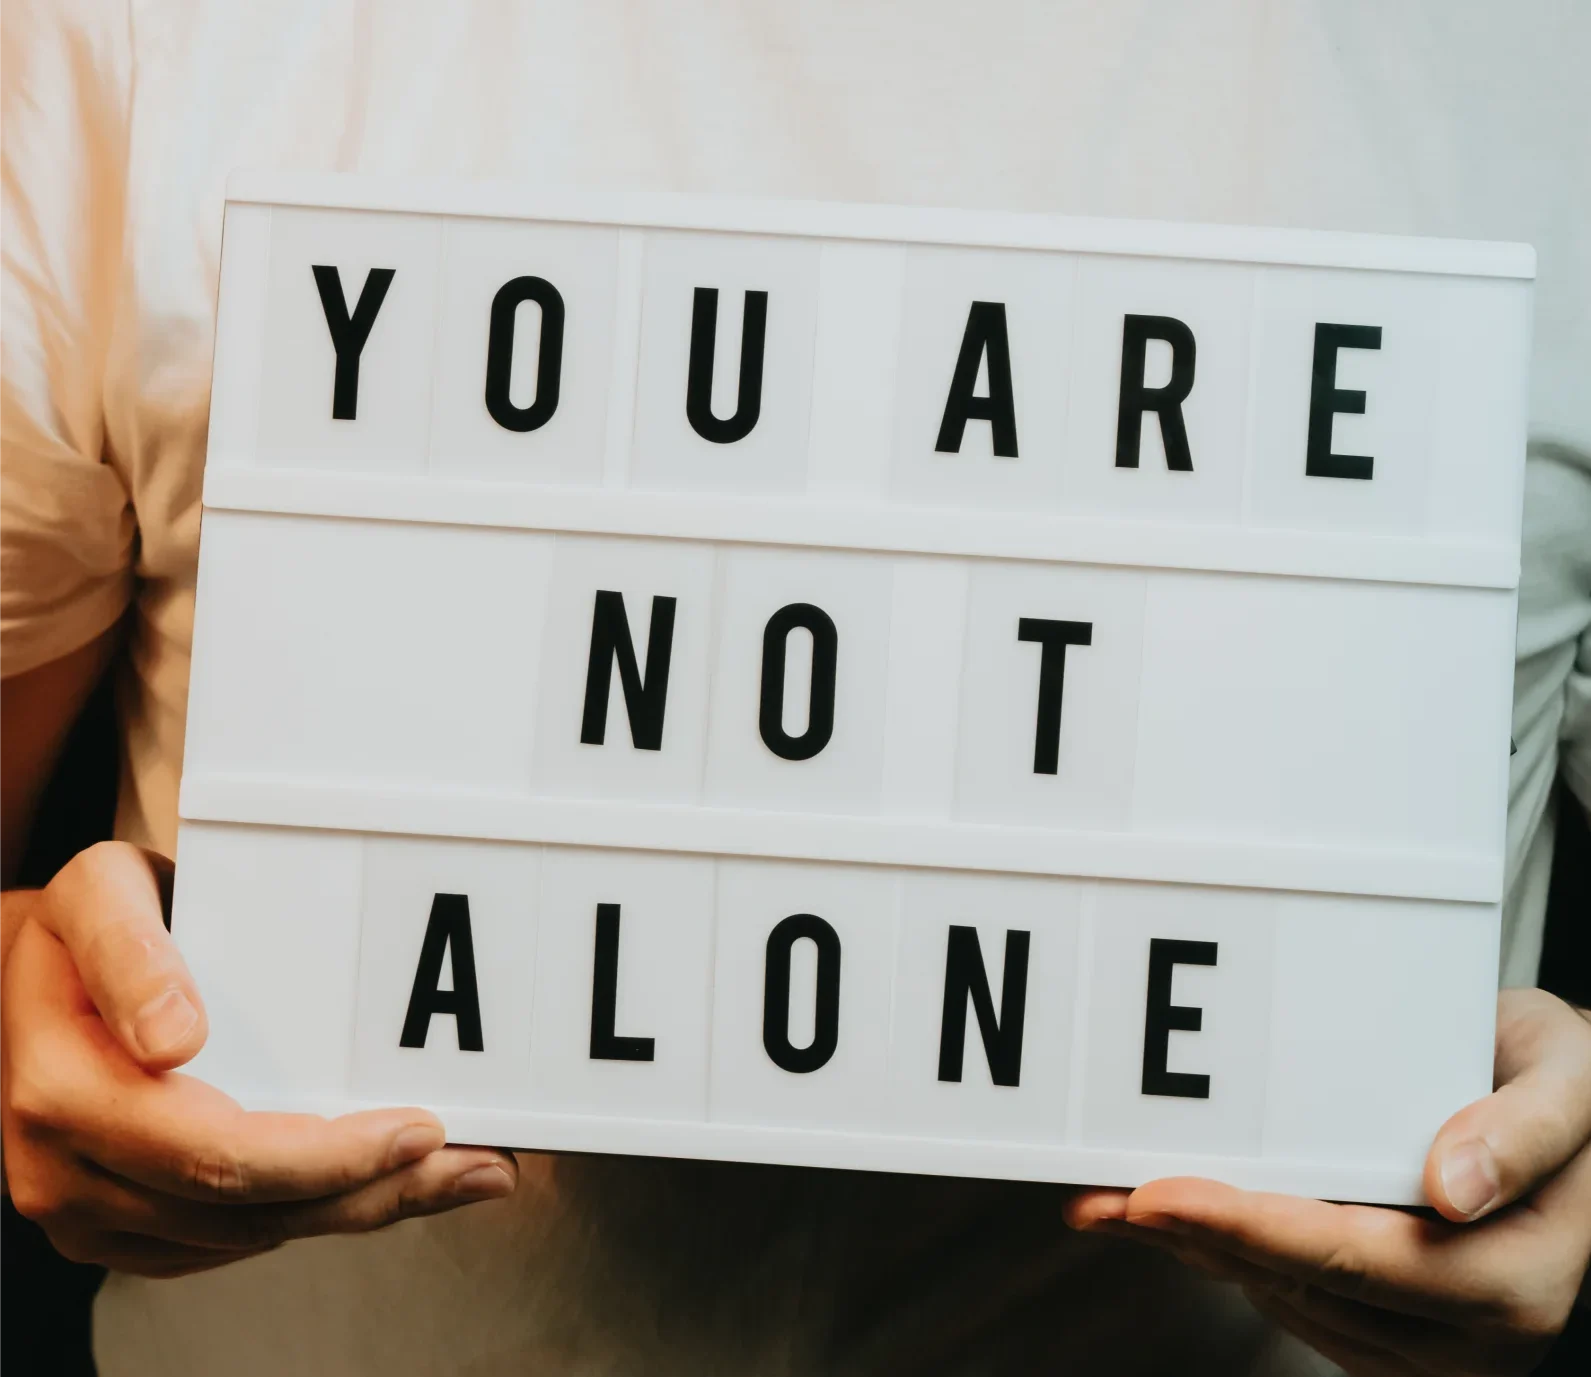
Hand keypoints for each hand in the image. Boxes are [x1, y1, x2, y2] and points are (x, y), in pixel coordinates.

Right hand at [0, 842, 517, 1276]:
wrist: (28, 976)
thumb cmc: (78, 926)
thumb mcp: (96, 897)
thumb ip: (133, 954)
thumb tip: (176, 1038)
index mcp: (65, 1095)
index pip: (217, 1157)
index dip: (329, 1158)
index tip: (421, 1128)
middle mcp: (67, 1172)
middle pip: (251, 1213)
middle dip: (377, 1192)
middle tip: (480, 1165)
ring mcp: (94, 1211)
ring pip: (254, 1237)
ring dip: (364, 1208)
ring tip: (460, 1173)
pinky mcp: (126, 1226)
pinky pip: (234, 1240)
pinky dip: (319, 1214)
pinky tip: (385, 1183)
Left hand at [1066, 988, 1590, 1374]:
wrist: (1575, 1116)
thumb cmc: (1568, 1083)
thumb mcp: (1567, 1077)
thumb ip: (1522, 1128)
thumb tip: (1450, 1192)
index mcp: (1518, 1279)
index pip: (1356, 1258)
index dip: (1248, 1226)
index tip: (1158, 1194)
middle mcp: (1474, 1335)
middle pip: (1298, 1284)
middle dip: (1189, 1236)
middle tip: (1094, 1196)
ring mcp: (1427, 1344)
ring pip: (1281, 1295)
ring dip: (1191, 1247)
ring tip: (1104, 1199)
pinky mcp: (1388, 1333)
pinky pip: (1289, 1295)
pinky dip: (1223, 1252)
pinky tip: (1171, 1215)